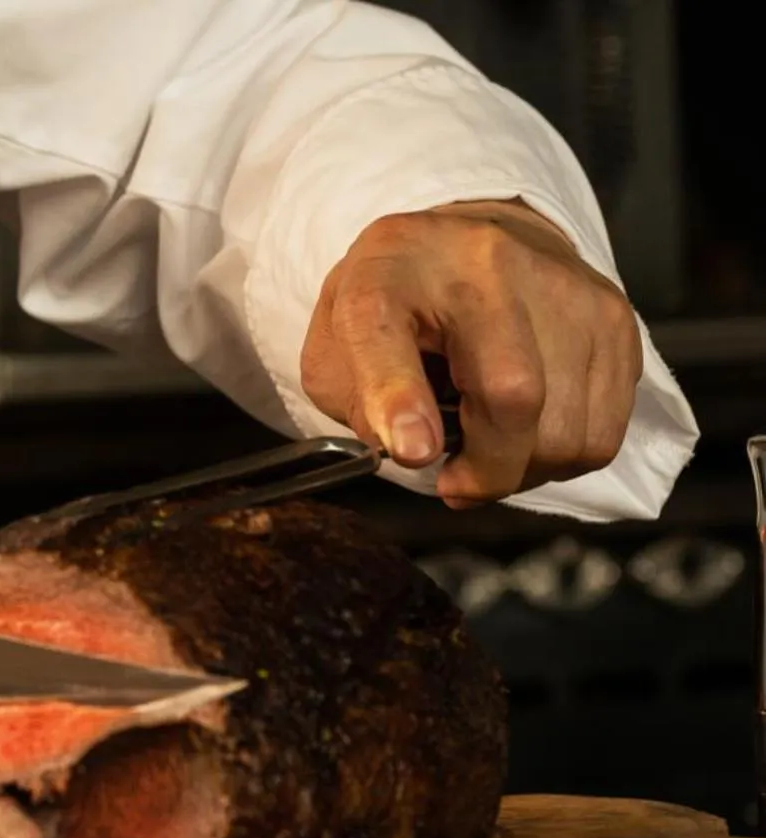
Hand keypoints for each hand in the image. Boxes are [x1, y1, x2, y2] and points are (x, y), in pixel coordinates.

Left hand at [297, 198, 642, 507]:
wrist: (465, 242)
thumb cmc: (395, 306)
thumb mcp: (335, 347)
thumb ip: (354, 404)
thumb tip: (415, 449)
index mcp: (389, 270)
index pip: (384, 329)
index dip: (397, 397)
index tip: (411, 451)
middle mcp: (484, 264)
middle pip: (512, 394)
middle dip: (486, 470)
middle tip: (456, 483)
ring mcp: (562, 286)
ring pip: (566, 428)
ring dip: (525, 468)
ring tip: (491, 446)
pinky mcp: (613, 315)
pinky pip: (602, 430)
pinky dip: (563, 455)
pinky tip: (530, 431)